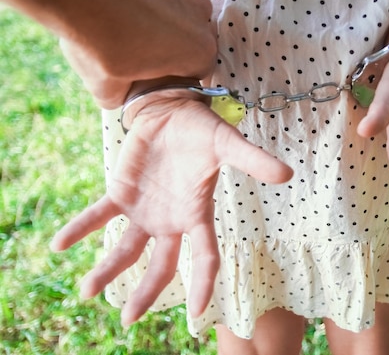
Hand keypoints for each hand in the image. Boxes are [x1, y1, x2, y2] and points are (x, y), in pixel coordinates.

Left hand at [50, 99, 292, 325]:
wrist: (171, 111)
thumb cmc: (202, 129)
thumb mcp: (228, 143)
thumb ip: (253, 160)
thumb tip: (288, 174)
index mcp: (198, 213)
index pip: (206, 255)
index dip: (203, 282)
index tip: (195, 311)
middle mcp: (171, 220)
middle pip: (160, 265)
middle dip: (145, 291)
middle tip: (128, 319)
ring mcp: (144, 210)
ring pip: (125, 248)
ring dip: (106, 269)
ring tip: (87, 292)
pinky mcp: (120, 194)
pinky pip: (98, 216)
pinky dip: (80, 229)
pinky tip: (59, 245)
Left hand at [58, 0, 216, 108]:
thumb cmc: (97, 37)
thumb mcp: (106, 86)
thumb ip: (122, 97)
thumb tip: (119, 96)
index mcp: (198, 50)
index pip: (199, 68)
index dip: (176, 72)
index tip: (154, 71)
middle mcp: (201, 13)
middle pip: (191, 33)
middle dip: (170, 40)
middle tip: (135, 43)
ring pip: (177, 2)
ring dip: (159, 9)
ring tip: (123, 13)